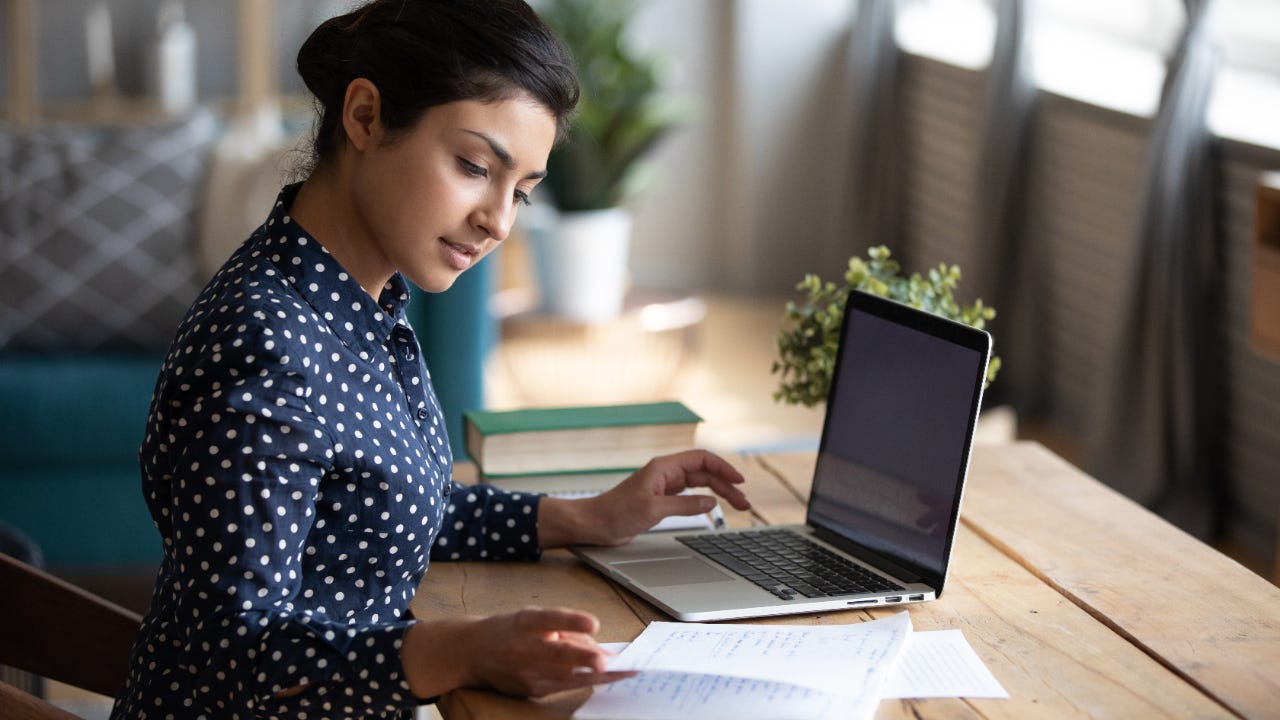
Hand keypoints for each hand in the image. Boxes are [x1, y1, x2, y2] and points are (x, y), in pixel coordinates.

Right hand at [402, 607, 634, 698]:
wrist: (472, 653)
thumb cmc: (510, 630)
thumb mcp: (534, 618)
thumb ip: (566, 627)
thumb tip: (599, 647)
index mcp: (525, 622)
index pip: (549, 619)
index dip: (571, 621)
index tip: (592, 623)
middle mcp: (524, 647)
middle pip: (558, 655)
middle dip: (586, 660)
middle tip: (611, 661)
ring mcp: (526, 673)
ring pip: (566, 676)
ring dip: (597, 675)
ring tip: (624, 671)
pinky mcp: (531, 691)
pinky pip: (563, 685)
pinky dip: (586, 681)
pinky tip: (605, 677)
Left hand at [539, 449, 751, 547]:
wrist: (594, 524)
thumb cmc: (616, 514)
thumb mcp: (653, 510)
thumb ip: (684, 505)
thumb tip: (711, 501)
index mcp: (663, 468)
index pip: (701, 460)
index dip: (723, 468)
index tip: (739, 481)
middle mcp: (665, 474)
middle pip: (704, 473)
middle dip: (726, 484)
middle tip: (744, 503)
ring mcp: (664, 486)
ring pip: (699, 485)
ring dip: (718, 493)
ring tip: (737, 506)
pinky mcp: (661, 500)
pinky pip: (689, 496)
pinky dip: (704, 500)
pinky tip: (714, 508)